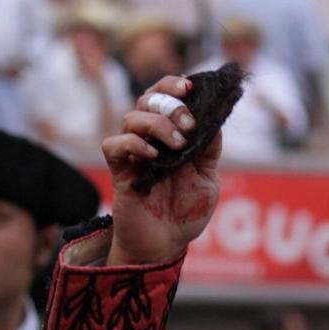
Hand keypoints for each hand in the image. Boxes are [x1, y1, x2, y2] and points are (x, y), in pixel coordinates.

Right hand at [101, 75, 219, 265]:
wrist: (167, 244)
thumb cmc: (185, 212)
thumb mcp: (208, 179)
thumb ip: (209, 150)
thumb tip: (214, 120)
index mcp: (172, 136)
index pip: (165, 97)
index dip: (174, 85)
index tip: (190, 85)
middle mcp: (150, 139)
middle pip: (147, 100)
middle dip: (170, 104)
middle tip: (189, 123)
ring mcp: (133, 154)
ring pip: (132, 118)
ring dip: (157, 125)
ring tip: (178, 145)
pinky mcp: (119, 171)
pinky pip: (114, 144)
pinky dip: (133, 143)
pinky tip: (153, 156)